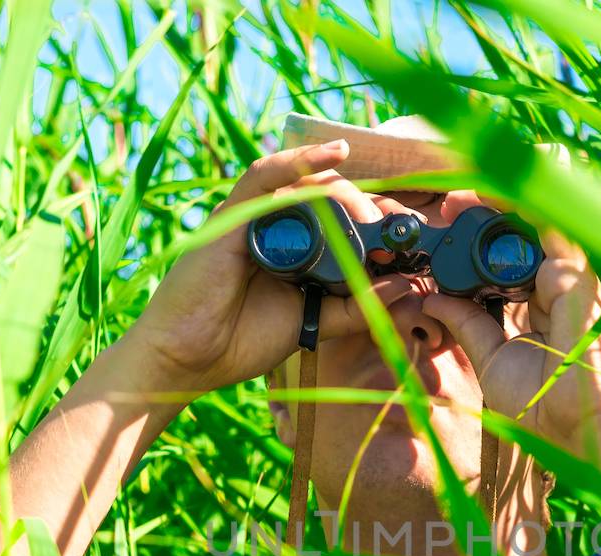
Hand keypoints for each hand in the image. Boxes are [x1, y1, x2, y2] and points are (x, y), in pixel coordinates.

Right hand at [120, 140, 418, 397]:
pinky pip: (267, 176)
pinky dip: (299, 160)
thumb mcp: (313, 322)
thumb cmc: (240, 341)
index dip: (379, 223)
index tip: (411, 241)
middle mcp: (274, 225)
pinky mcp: (232, 216)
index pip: (342, 219)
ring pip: (308, 185)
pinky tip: (336, 152)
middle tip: (399, 235)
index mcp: (294, 247)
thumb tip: (404, 285)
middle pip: (332, 198)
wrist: (189, 360)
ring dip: (350, 196)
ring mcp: (252, 217)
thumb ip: (356, 306)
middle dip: (371, 212)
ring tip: (376, 219)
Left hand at [421, 199, 600, 451]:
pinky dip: (521, 204)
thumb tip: (435, 300)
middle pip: (518, 236)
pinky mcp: (576, 272)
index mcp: (541, 306)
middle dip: (482, 215)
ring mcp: (569, 276)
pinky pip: (550, 224)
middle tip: (445, 206)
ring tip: (458, 195)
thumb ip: (467, 325)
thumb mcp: (492, 359)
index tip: (444, 234)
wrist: (581, 425)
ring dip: (496, 202)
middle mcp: (557, 285)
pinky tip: (491, 190)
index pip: (507, 261)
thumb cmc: (545, 404)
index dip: (476, 244)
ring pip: (535, 223)